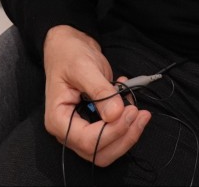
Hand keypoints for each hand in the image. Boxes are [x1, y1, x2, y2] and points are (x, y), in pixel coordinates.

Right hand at [43, 25, 151, 166]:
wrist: (69, 46)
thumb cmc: (70, 55)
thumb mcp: (84, 68)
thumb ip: (100, 91)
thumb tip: (116, 113)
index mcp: (58, 120)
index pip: (87, 141)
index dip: (112, 130)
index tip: (130, 111)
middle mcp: (68, 130)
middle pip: (98, 152)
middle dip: (124, 137)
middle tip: (140, 113)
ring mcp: (81, 128)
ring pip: (107, 148)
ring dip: (128, 132)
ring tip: (137, 106)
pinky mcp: (93, 122)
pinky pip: (111, 133)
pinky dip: (125, 122)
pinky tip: (128, 98)